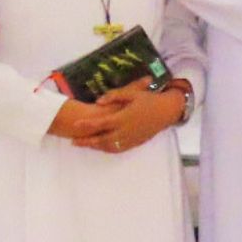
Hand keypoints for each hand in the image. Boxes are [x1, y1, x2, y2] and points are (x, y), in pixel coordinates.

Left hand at [58, 77, 184, 153]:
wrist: (167, 110)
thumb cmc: (150, 99)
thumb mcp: (132, 93)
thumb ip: (114, 96)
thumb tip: (98, 101)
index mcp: (123, 117)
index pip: (100, 123)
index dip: (86, 125)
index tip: (74, 125)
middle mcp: (126, 130)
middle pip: (102, 139)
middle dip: (87, 141)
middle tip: (73, 141)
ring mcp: (131, 138)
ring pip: (110, 146)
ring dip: (96, 147)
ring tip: (85, 144)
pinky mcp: (136, 142)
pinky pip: (120, 148)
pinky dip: (108, 148)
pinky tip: (102, 146)